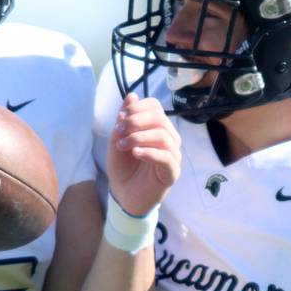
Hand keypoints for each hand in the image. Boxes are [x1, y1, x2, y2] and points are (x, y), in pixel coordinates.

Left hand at [107, 93, 180, 215]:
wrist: (124, 195)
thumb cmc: (123, 168)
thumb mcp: (118, 140)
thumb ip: (124, 120)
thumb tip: (131, 96)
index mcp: (157, 128)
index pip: (155, 107)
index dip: (137, 108)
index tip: (119, 118)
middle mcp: (169, 139)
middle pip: (160, 118)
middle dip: (136, 122)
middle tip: (119, 132)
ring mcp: (173, 155)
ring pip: (163, 136)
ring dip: (139, 137)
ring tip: (122, 145)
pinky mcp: (172, 172)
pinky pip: (166, 157)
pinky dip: (149, 152)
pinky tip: (135, 153)